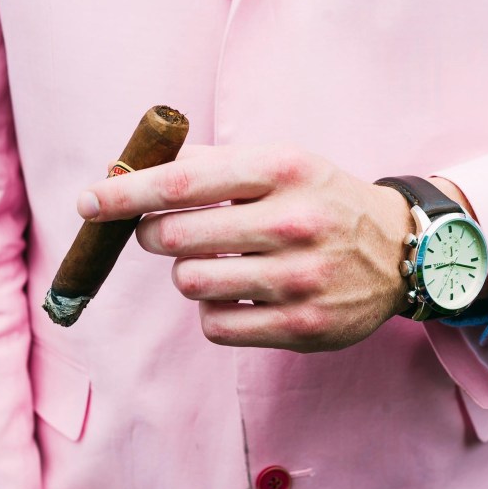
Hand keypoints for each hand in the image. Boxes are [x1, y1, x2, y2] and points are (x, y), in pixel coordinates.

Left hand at [77, 144, 413, 351]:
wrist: (398, 250)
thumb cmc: (323, 199)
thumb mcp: (280, 162)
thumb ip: (210, 162)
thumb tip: (133, 167)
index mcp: (282, 170)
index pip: (183, 180)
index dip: (125, 192)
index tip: (89, 201)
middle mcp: (292, 222)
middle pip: (173, 237)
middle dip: (154, 234)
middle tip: (167, 231)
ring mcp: (299, 279)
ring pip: (189, 283)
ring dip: (186, 272)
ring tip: (215, 261)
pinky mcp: (302, 326)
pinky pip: (215, 326)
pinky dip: (211, 310)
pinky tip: (237, 294)